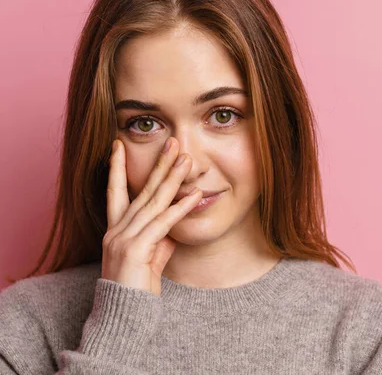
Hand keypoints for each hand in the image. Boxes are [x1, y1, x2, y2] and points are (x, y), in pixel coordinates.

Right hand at [101, 137, 202, 294]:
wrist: (125, 314)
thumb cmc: (138, 284)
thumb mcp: (151, 253)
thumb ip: (161, 233)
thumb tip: (175, 216)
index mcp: (115, 229)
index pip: (113, 191)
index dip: (116, 167)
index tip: (117, 145)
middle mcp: (116, 229)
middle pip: (140, 190)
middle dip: (158, 164)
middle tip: (172, 142)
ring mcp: (123, 238)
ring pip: (152, 201)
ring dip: (172, 179)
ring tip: (186, 160)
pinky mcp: (134, 249)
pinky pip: (162, 224)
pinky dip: (179, 208)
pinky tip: (193, 195)